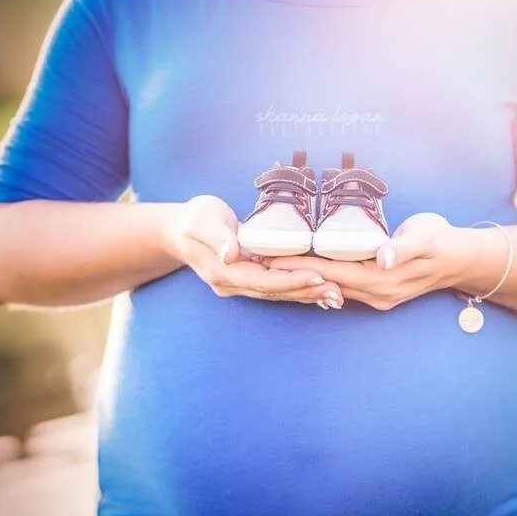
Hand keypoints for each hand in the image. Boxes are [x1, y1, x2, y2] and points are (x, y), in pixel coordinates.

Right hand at [168, 195, 343, 307]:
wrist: (178, 230)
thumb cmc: (193, 219)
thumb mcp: (202, 220)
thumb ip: (217, 237)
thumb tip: (231, 254)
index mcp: (223, 271)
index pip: (262, 281)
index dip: (290, 281)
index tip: (316, 277)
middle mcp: (232, 284)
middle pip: (274, 292)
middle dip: (306, 292)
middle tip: (338, 292)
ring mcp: (239, 285)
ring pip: (277, 293)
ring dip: (306, 295)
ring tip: (336, 295)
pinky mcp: (247, 280)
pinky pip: (275, 287)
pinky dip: (297, 289)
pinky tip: (318, 290)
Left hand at [266, 212, 461, 310]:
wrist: (460, 259)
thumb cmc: (441, 241)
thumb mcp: (424, 238)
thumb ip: (402, 248)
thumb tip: (383, 258)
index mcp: (382, 280)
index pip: (331, 272)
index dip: (300, 265)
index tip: (271, 258)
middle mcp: (375, 295)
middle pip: (325, 284)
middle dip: (293, 274)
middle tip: (259, 262)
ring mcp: (376, 297)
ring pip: (331, 288)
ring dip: (303, 279)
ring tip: (273, 268)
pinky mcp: (377, 293)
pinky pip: (342, 288)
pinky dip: (321, 280)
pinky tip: (304, 273)